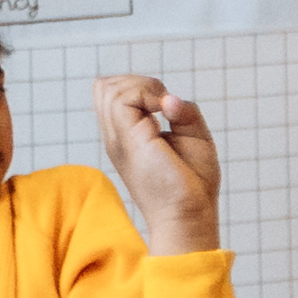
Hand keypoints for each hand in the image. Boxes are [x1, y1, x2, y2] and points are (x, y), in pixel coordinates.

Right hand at [94, 77, 220, 253]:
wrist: (190, 215)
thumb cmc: (193, 185)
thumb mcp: (194, 137)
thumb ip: (183, 112)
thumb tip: (169, 98)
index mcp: (126, 137)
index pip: (111, 95)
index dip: (138, 87)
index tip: (166, 105)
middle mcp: (116, 137)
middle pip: (103, 87)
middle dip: (137, 82)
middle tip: (164, 104)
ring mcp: (118, 139)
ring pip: (108, 89)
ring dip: (143, 86)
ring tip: (165, 108)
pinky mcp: (129, 141)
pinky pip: (121, 99)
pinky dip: (146, 92)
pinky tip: (165, 111)